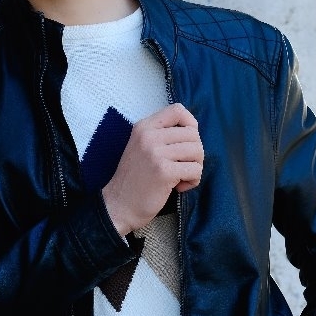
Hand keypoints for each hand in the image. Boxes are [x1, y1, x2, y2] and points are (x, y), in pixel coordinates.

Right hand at [102, 103, 203, 234]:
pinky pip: (195, 170)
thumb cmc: (134, 178)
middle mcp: (149, 136)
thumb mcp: (141, 147)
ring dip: (195, 167)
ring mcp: (156, 153)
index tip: (185, 143)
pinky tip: (179, 186)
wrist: (118, 205)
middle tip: (183, 166)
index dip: (190, 124)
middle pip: (193, 133)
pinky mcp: (164, 171)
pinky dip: (193, 180)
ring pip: (197, 151)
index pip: (177, 110)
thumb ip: (162, 135)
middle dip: (195, 152)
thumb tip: (193, 131)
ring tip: (181, 177)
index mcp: (143, 127)